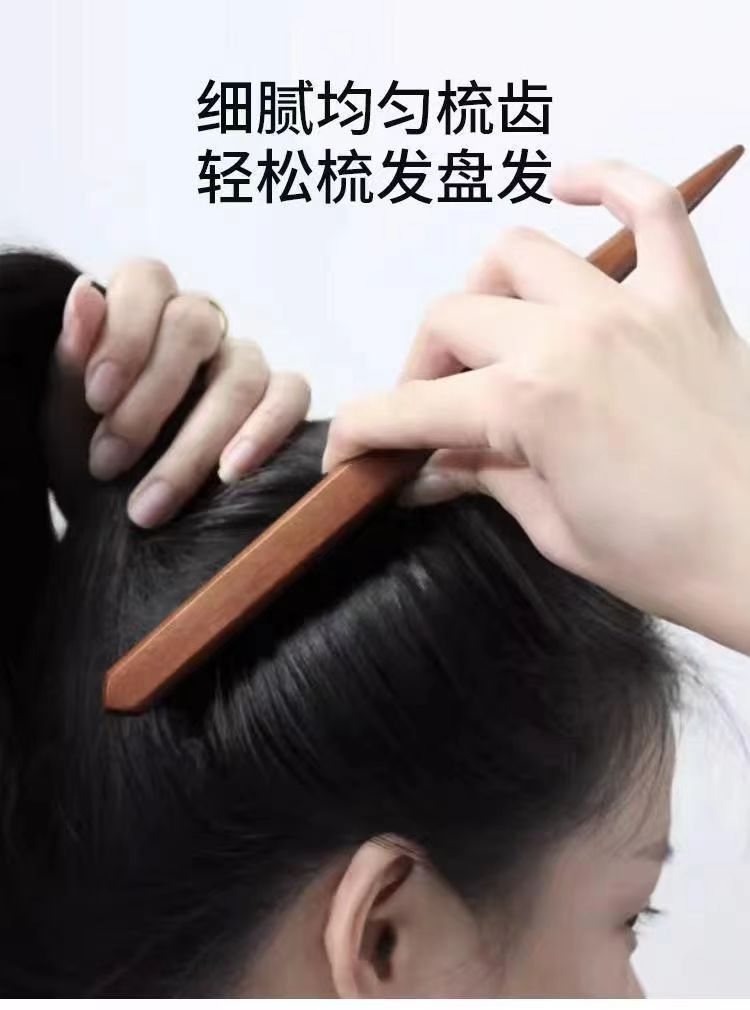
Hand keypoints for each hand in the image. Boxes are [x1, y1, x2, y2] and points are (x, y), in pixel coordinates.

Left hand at [46, 258, 309, 527]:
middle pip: (194, 325)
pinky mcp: (283, 398)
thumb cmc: (91, 451)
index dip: (124, 334)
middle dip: (150, 398)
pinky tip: (230, 474)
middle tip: (108, 463)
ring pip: (242, 372)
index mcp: (144, 307)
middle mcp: (201, 324)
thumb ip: (73, 358)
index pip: (148, 281)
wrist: (117, 513)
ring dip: (196, 440)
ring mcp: (245, 359)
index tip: (97, 398)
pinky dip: (263, 433)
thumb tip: (86, 292)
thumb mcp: (66, 414)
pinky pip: (292, 397)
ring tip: (155, 500)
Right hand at [323, 160, 749, 652]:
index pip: (412, 405)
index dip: (363, 431)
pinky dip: (609, 181)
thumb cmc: (674, 559)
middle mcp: (571, 337)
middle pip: (450, 319)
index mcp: (531, 405)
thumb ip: (486, 480)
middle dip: (420, 369)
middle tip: (434, 412)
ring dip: (482, 293)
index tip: (347, 454)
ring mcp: (630, 308)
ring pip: (518, 252)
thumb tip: (434, 467)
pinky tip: (570, 185)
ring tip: (489, 335)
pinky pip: (652, 209)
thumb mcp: (556, 530)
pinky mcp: (686, 299)